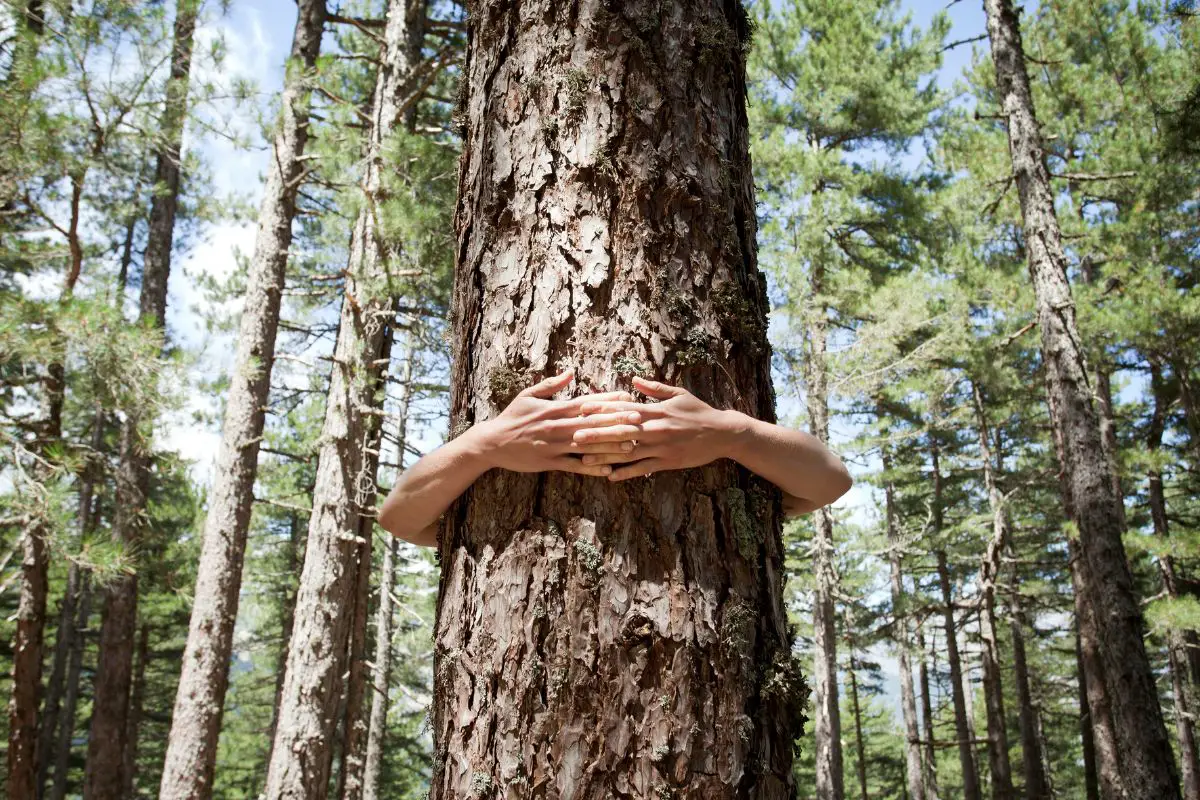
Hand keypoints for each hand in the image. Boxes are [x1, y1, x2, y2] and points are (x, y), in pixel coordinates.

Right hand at [475, 370, 645, 476]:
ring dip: (610, 445)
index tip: (628, 399)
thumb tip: (571, 371)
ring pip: (587, 445)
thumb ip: (551, 385)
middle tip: (638, 420)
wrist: (492, 442)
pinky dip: (591, 467)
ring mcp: (554, 445)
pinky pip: (574, 465)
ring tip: (631, 446)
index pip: (586, 403)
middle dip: (616, 421)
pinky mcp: (549, 462)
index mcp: (554, 409)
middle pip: (592, 423)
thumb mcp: (529, 396)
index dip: (608, 401)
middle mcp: (557, 426)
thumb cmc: (512, 417)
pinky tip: (608, 469)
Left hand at [570, 376, 740, 480]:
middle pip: (620, 432)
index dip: (602, 409)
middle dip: (596, 434)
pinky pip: (643, 469)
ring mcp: (660, 447)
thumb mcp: (678, 394)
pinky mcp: (667, 462)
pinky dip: (626, 473)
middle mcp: (655, 429)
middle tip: (574, 436)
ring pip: (628, 453)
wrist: (722, 433)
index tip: (582, 409)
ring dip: (605, 457)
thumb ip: (654, 388)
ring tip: (584, 461)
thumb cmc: (699, 411)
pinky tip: (610, 477)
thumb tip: (633, 379)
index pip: (624, 409)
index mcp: (655, 411)